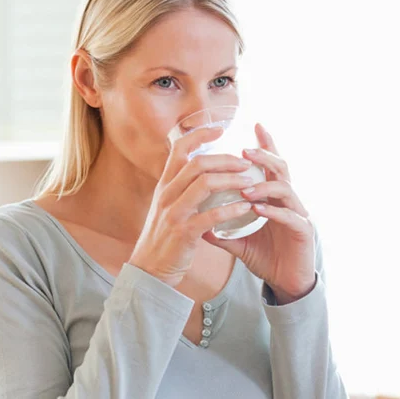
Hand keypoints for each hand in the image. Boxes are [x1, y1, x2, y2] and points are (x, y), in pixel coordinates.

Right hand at [129, 126, 256, 287]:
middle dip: (225, 159)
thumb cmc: (164, 237)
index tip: (220, 129)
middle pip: (197, 163)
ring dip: (232, 180)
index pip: (178, 149)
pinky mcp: (183, 232)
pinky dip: (231, 209)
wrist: (149, 269)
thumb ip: (180, 189)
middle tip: (247, 162)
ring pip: (204, 184)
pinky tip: (246, 208)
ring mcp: (173, 213)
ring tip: (251, 181)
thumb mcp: (166, 207)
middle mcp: (166, 194)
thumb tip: (199, 171)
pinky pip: (211, 215)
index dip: (199, 135)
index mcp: (164, 185)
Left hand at [203, 123, 315, 303]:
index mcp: (275, 198)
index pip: (270, 166)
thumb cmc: (266, 258)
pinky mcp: (304, 232)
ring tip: (244, 187)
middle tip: (244, 150)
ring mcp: (299, 214)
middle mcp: (289, 201)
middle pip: (281, 169)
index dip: (265, 145)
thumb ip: (220, 230)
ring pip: (286, 189)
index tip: (254, 125)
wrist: (286, 284)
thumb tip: (196, 222)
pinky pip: (289, 216)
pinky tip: (257, 208)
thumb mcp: (238, 242)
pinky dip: (272, 210)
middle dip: (264, 156)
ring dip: (263, 185)